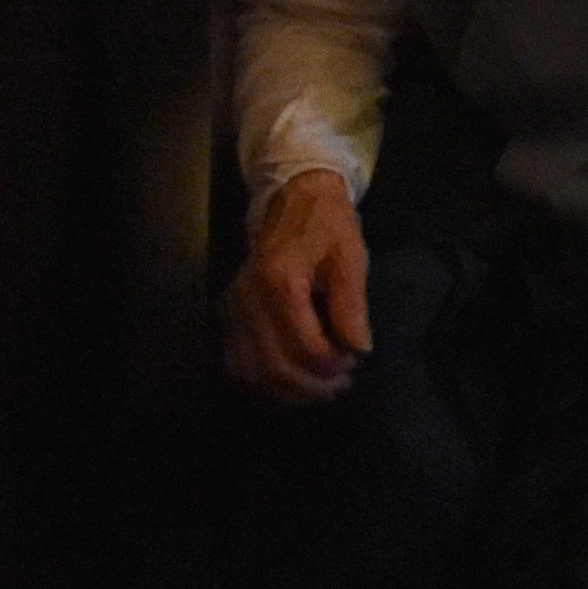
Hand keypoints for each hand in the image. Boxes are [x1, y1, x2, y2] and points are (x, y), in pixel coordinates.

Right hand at [223, 170, 371, 404]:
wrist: (293, 198)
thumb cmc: (327, 225)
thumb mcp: (350, 256)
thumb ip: (351, 304)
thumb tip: (358, 349)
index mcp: (279, 281)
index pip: (300, 342)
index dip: (328, 364)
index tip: (352, 368)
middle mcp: (247, 299)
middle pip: (271, 363)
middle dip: (308, 383)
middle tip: (340, 386)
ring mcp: (233, 308)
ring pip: (250, 369)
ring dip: (285, 388)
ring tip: (319, 389)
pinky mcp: (229, 314)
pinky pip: (238, 360)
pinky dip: (263, 379)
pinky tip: (290, 381)